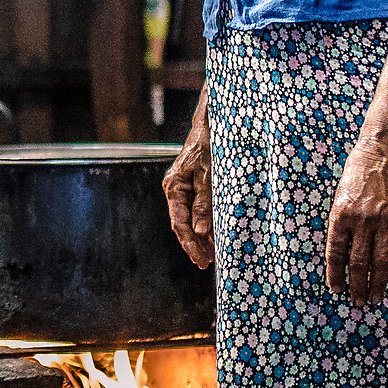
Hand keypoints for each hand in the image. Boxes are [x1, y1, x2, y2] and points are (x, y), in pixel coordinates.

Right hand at [162, 122, 214, 267]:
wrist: (213, 122)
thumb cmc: (211, 144)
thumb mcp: (210, 174)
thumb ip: (205, 203)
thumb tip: (201, 232)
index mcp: (174, 186)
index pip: (180, 223)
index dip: (190, 243)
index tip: (201, 259)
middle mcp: (175, 189)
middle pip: (182, 224)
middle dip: (194, 245)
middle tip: (206, 264)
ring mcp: (183, 188)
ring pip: (189, 219)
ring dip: (199, 238)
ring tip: (210, 257)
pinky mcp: (193, 186)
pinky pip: (195, 210)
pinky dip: (204, 225)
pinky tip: (211, 237)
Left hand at [325, 135, 387, 304]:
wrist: (384, 150)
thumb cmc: (357, 171)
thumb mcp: (339, 196)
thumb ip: (341, 222)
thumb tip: (341, 252)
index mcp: (340, 215)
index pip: (336, 254)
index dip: (336, 275)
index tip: (337, 290)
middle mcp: (361, 220)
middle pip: (359, 262)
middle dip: (358, 286)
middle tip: (358, 303)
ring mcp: (385, 220)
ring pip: (381, 261)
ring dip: (378, 283)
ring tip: (375, 298)